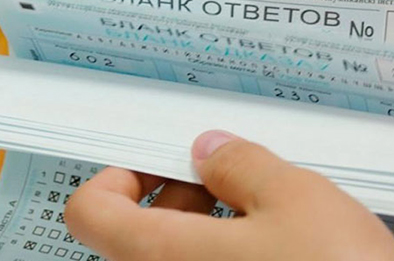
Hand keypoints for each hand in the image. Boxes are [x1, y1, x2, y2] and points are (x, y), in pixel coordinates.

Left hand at [65, 131, 393, 260]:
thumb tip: (213, 150)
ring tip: (264, 208)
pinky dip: (229, 250)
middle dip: (180, 194)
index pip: (91, 211)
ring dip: (208, 223)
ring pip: (177, 256)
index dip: (120, 175)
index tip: (162, 161)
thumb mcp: (293, 197)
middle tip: (228, 177)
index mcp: (165, 258)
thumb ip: (241, 164)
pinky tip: (276, 243)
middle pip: (135, 233)